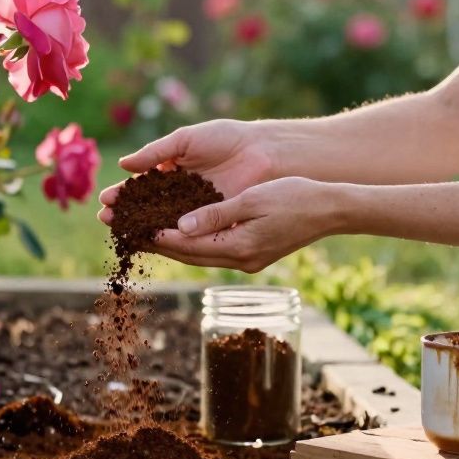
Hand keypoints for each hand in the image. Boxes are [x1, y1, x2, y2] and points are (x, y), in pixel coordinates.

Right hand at [96, 119, 272, 224]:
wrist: (262, 151)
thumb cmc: (225, 139)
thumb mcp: (185, 140)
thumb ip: (155, 153)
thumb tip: (123, 164)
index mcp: (173, 171)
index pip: (143, 186)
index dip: (124, 194)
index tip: (105, 200)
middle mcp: (181, 193)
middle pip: (148, 207)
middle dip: (127, 213)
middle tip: (106, 219)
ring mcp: (196, 210)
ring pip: (164, 222)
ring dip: (142, 227)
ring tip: (122, 230)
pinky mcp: (211, 222)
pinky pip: (187, 231)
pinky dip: (169, 235)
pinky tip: (150, 239)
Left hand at [146, 177, 339, 272]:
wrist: (331, 210)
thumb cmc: (295, 198)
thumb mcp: (252, 200)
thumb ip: (216, 214)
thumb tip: (180, 226)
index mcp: (239, 248)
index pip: (189, 246)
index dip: (159, 237)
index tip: (133, 229)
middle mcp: (240, 260)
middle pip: (189, 255)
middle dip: (157, 244)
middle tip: (127, 235)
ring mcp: (247, 260)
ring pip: (199, 255)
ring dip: (172, 245)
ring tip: (144, 234)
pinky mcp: (252, 254)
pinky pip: (213, 251)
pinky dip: (192, 242)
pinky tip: (178, 232)